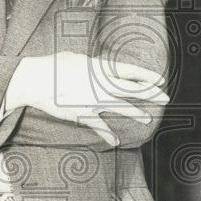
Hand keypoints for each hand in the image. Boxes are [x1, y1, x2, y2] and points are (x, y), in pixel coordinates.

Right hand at [5, 51, 168, 145]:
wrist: (35, 81)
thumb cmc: (53, 65)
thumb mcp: (77, 58)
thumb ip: (91, 64)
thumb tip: (96, 67)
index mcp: (101, 69)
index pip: (131, 71)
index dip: (147, 76)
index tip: (160, 80)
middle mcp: (102, 85)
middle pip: (133, 90)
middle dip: (151, 94)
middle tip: (165, 98)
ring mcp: (94, 102)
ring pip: (121, 108)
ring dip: (136, 114)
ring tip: (147, 118)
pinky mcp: (83, 115)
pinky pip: (99, 126)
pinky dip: (108, 135)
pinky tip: (116, 142)